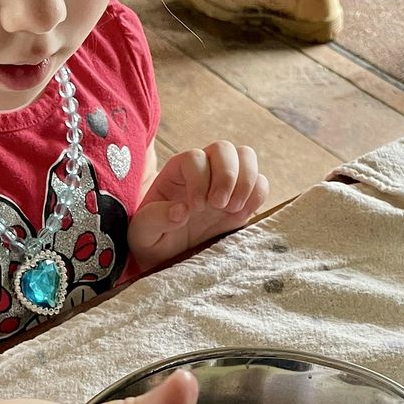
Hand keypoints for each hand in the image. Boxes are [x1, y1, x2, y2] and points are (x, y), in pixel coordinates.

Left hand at [129, 142, 268, 267]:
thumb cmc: (151, 240)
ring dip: (245, 182)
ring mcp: (225, 182)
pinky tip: (240, 214)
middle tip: (218, 205)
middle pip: (224, 148)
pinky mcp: (242, 199)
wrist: (167, 255)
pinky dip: (257, 196)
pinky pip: (261, 183)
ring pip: (246, 157)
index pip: (194, 157)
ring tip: (232, 209)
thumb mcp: (142, 233)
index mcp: (176, 172)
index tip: (195, 208)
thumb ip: (154, 219)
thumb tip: (181, 210)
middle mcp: (203, 170)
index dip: (199, 180)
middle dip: (226, 176)